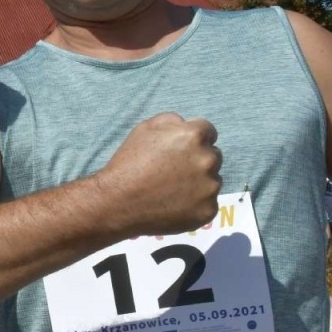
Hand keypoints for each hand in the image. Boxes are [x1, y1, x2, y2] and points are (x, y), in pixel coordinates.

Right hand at [98, 113, 222, 236]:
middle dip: (198, 161)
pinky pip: (208, 204)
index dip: (194, 140)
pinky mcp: (208, 210)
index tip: (182, 151)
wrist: (118, 202)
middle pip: (214, 157)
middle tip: (175, 172)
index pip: (209, 132)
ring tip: (172, 191)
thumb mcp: (145, 128)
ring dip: (199, 184)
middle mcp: (208, 160)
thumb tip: (187, 125)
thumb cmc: (129, 163)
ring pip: (212, 181)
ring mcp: (210, 187)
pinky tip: (175, 205)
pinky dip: (195, 205)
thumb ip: (173, 121)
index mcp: (194, 136)